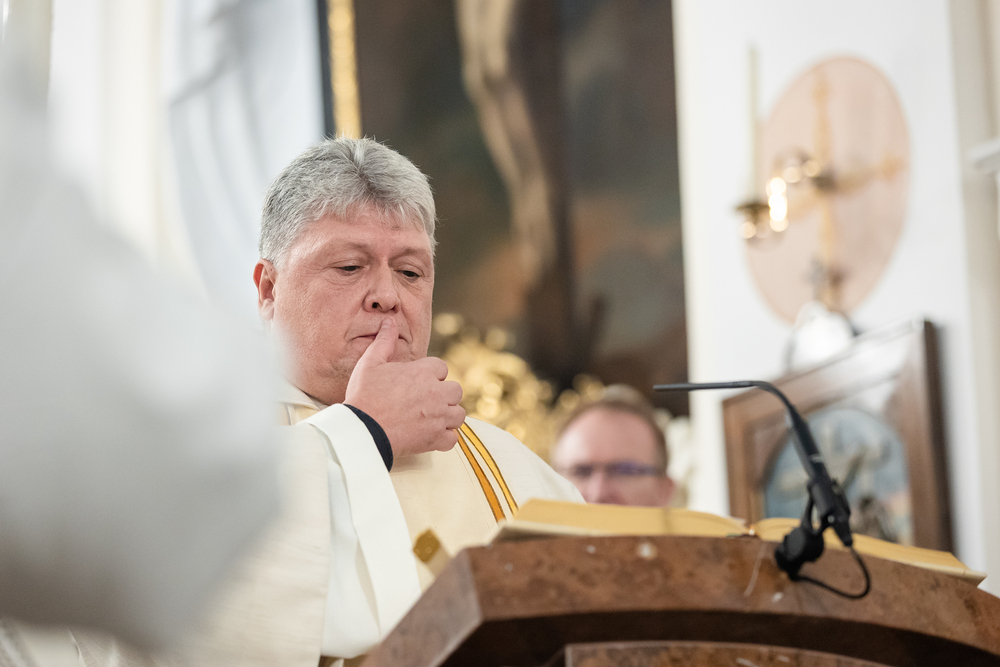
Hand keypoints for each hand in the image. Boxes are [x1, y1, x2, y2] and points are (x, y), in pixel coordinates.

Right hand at [345, 318, 464, 457]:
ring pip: (459, 414)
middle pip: (456, 390)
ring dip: (448, 415)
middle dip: (444, 394)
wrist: (362, 430)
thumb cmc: (364, 395)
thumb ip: (385, 341)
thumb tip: (390, 321)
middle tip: (425, 401)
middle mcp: (436, 392)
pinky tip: (431, 434)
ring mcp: (439, 417)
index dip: (431, 374)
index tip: (417, 383)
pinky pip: (452, 438)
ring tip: (430, 418)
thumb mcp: (370, 363)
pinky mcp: (436, 438)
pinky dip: (444, 438)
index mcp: (423, 372)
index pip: (441, 368)